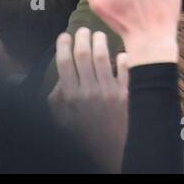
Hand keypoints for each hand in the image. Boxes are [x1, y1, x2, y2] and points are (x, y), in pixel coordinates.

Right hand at [49, 28, 128, 171]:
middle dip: (82, 38)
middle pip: (84, 55)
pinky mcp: (127, 94)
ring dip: (100, 42)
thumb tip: (58, 80)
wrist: (113, 153)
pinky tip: (121, 54)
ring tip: (99, 36)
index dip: (63, 45)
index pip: (64, 63)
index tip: (64, 35)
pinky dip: (123, 58)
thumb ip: (56, 101)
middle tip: (82, 30)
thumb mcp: (62, 122)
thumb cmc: (86, 137)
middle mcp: (89, 91)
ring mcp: (109, 92)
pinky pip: (125, 68)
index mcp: (71, 97)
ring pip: (103, 57)